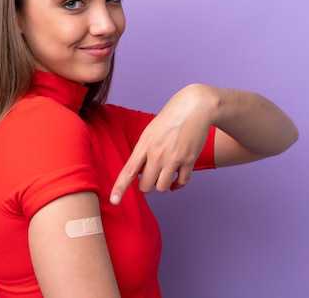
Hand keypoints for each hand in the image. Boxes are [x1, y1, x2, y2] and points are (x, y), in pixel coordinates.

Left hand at [110, 84, 212, 204]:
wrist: (195, 107)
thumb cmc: (170, 119)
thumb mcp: (150, 132)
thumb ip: (143, 152)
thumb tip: (138, 173)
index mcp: (144, 145)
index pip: (129, 171)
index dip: (120, 188)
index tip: (113, 201)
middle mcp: (157, 153)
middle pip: (146, 186)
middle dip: (146, 186)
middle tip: (150, 177)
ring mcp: (174, 158)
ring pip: (162, 188)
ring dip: (162, 185)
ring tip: (164, 174)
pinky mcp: (189, 160)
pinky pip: (181, 183)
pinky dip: (177, 184)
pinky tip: (176, 180)